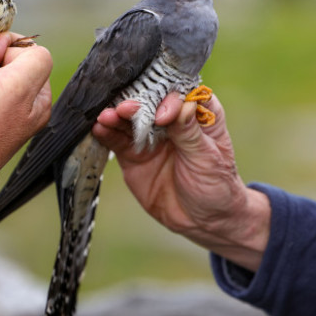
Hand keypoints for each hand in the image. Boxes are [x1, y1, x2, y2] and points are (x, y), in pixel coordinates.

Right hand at [92, 93, 269, 270]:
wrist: (203, 221)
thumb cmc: (217, 185)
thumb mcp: (208, 158)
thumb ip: (189, 132)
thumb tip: (178, 106)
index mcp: (196, 114)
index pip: (180, 95)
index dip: (168, 99)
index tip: (162, 116)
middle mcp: (170, 120)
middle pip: (148, 102)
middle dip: (136, 103)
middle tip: (124, 109)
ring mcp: (149, 137)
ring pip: (129, 120)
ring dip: (116, 116)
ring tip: (105, 116)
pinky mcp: (133, 155)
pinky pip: (117, 141)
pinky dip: (107, 134)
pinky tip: (98, 128)